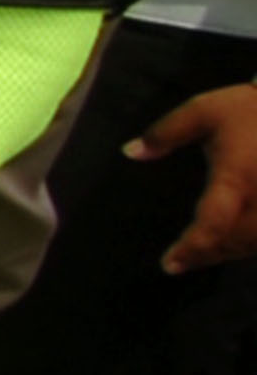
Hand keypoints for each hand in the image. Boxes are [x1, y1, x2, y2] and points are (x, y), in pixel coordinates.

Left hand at [131, 83, 256, 272]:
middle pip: (232, 242)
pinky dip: (247, 244)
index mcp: (236, 178)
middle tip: (177, 262)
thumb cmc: (248, 110)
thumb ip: (165, 133)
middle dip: (204, 255)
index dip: (194, 247)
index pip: (214, 221)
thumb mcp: (203, 111)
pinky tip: (231, 244)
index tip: (169, 264)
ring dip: (226, 253)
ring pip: (252, 244)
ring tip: (197, 257)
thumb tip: (130, 152)